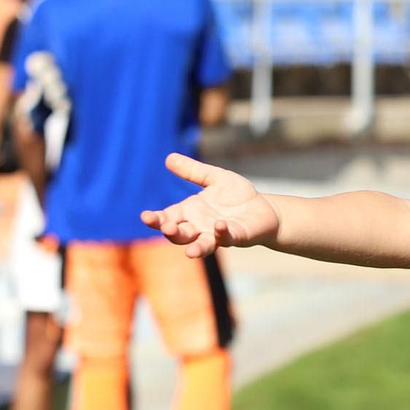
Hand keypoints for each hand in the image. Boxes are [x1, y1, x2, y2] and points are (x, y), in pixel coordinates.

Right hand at [139, 153, 280, 256]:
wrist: (264, 208)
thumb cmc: (237, 196)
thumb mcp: (214, 178)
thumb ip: (193, 171)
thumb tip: (169, 157)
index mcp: (190, 213)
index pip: (167, 218)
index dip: (156, 219)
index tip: (145, 216)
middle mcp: (200, 227)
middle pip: (179, 235)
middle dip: (171, 232)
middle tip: (166, 227)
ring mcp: (217, 235)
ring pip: (201, 245)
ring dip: (195, 248)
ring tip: (190, 252)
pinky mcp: (236, 237)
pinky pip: (227, 238)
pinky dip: (223, 233)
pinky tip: (220, 225)